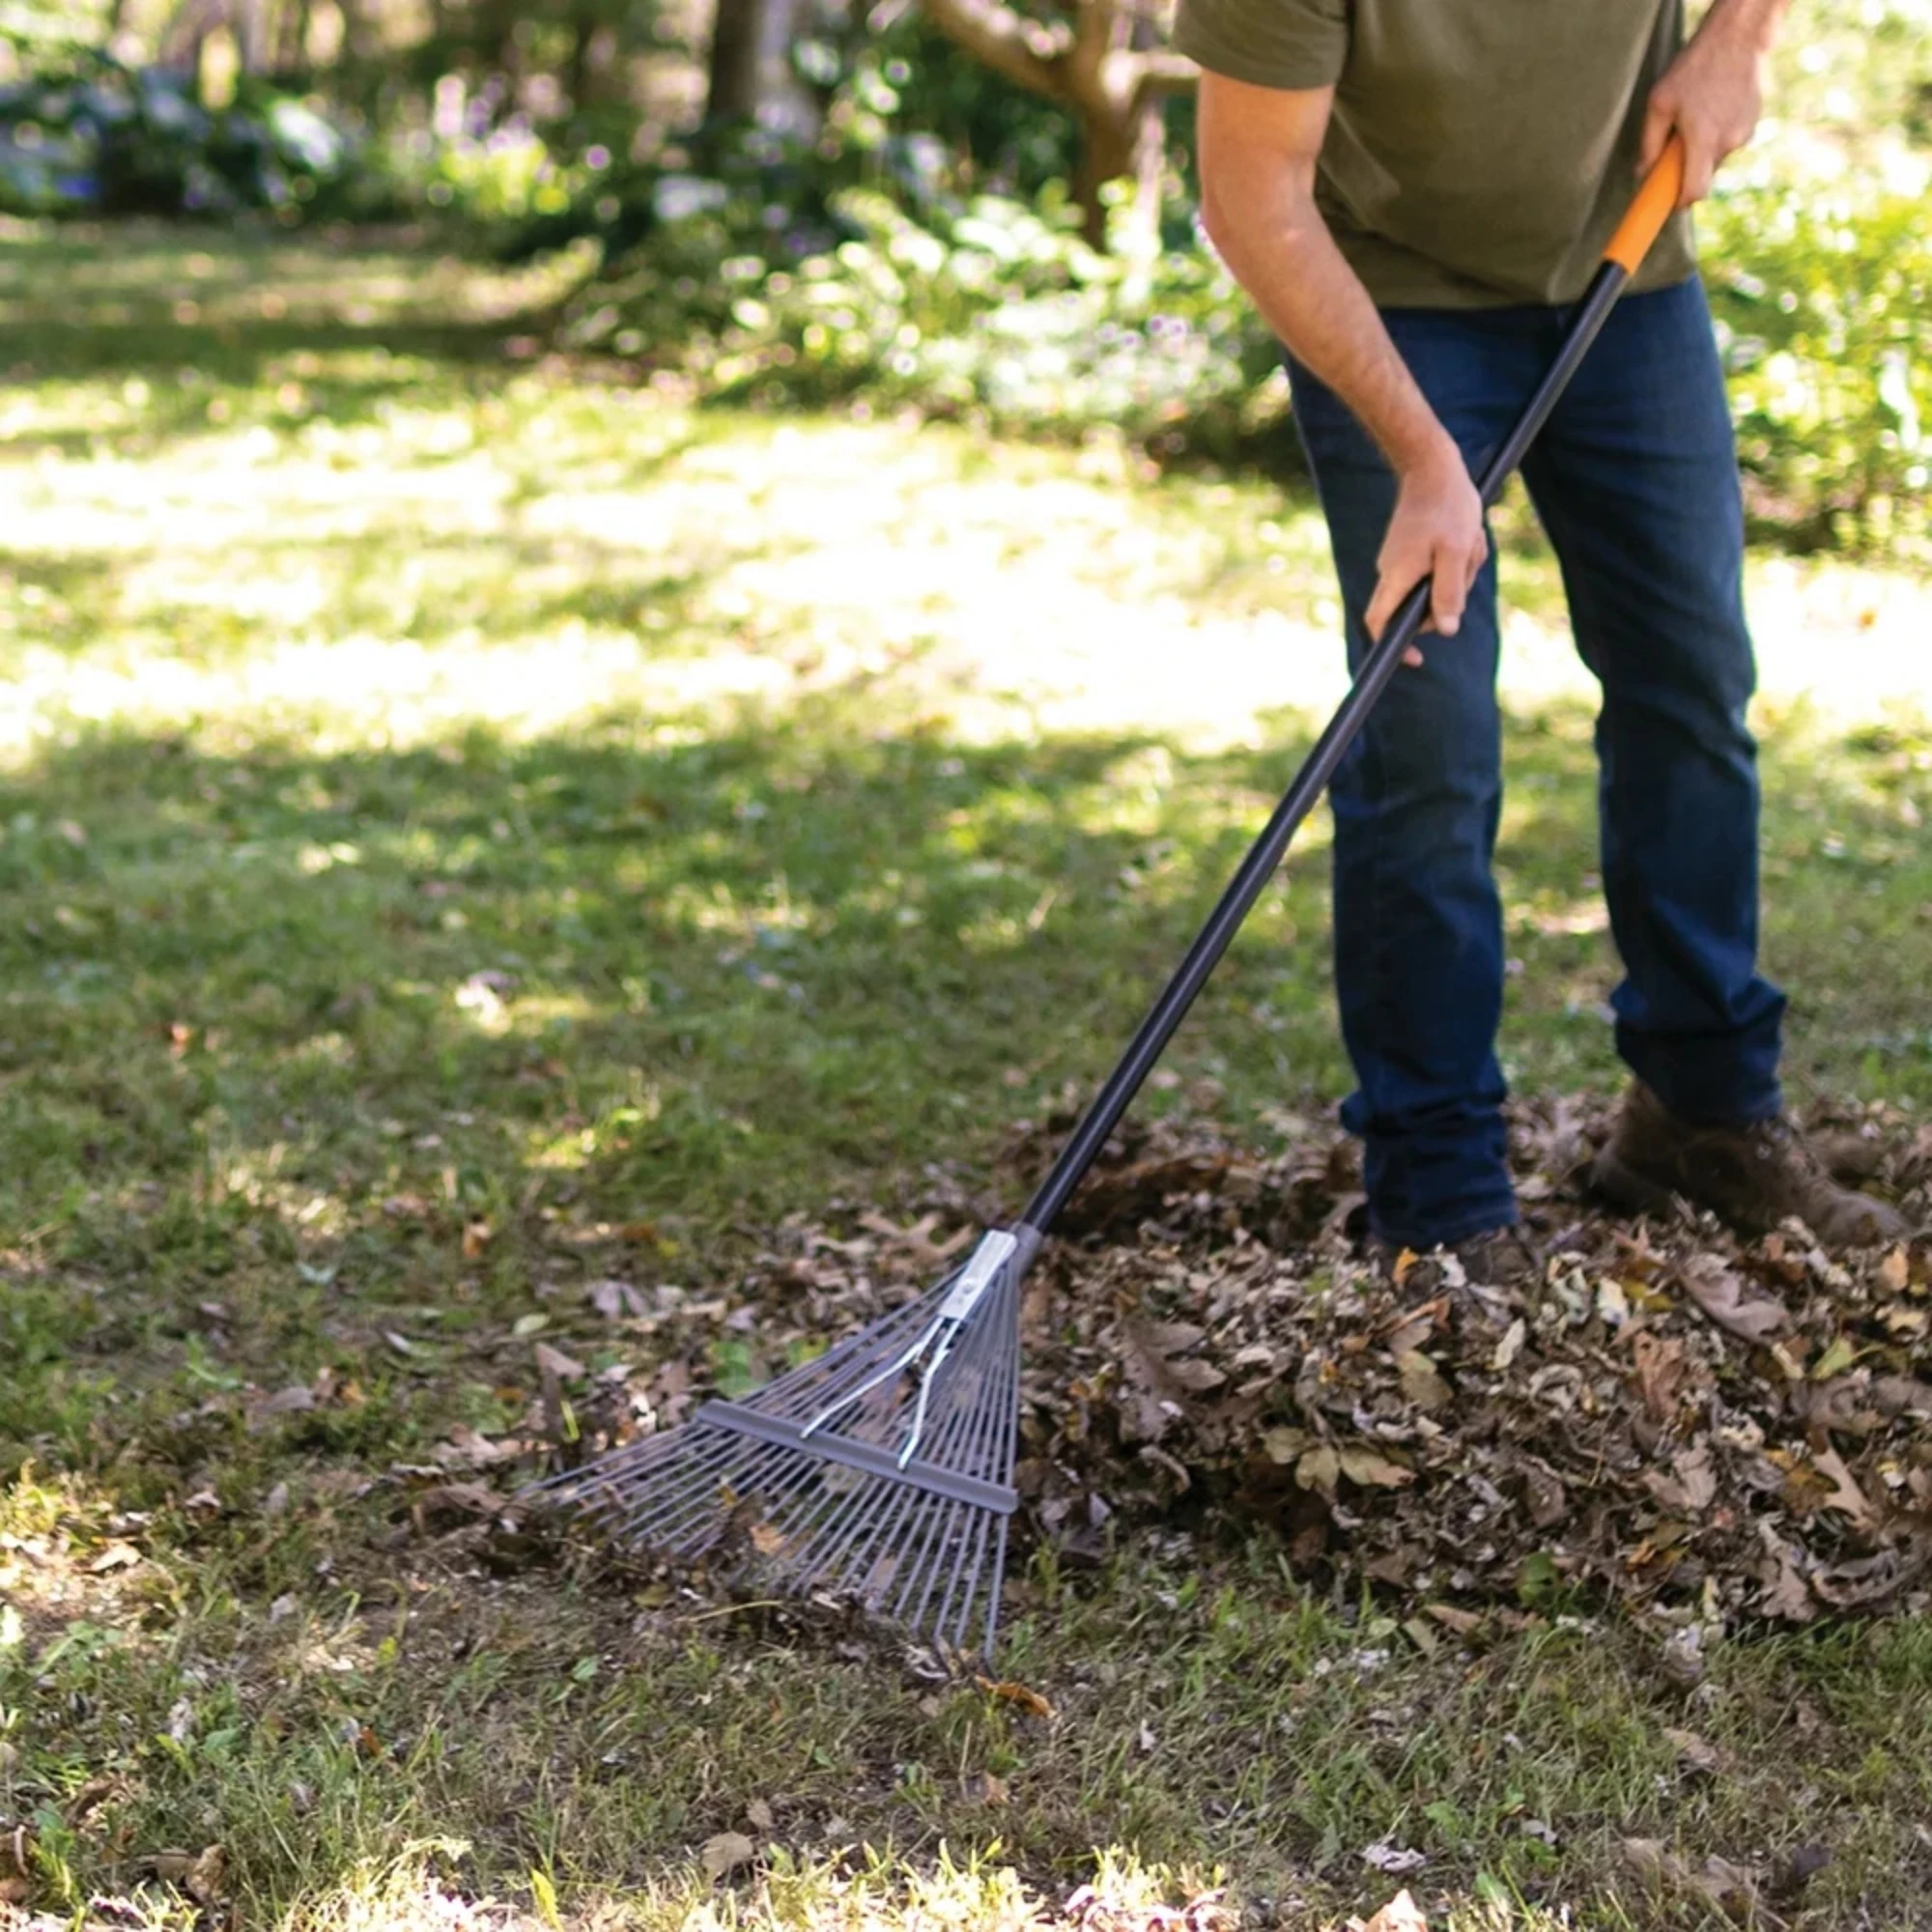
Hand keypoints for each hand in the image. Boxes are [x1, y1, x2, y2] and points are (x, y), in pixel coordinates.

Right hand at [1366, 439, 1486, 663]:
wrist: (1433, 466)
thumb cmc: (1447, 506)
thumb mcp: (1457, 550)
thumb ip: (1450, 591)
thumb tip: (1447, 629)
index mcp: (1397, 575)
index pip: (1380, 623)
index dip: (1393, 646)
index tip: (1415, 658)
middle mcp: (1392, 572)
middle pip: (1416, 608)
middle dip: (1448, 598)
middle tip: (1467, 565)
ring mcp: (1400, 562)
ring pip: (1431, 588)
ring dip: (1457, 575)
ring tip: (1468, 544)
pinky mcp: (1411, 552)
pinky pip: (1435, 570)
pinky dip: (1454, 562)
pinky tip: (1464, 538)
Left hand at [1640, 0, 1775, 206]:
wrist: (1737, 37)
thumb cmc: (1694, 68)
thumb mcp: (1659, 103)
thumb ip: (1649, 143)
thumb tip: (1643, 173)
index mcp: (1704, 141)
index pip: (1695, 191)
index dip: (1680, 203)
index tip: (1669, 204)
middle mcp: (1729, 142)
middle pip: (1704, 175)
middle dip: (1688, 169)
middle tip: (1675, 146)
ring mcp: (1745, 132)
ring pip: (1717, 157)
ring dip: (1703, 149)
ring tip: (1695, 117)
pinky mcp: (1754, 121)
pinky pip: (1730, 140)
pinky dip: (1717, 134)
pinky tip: (1712, 108)